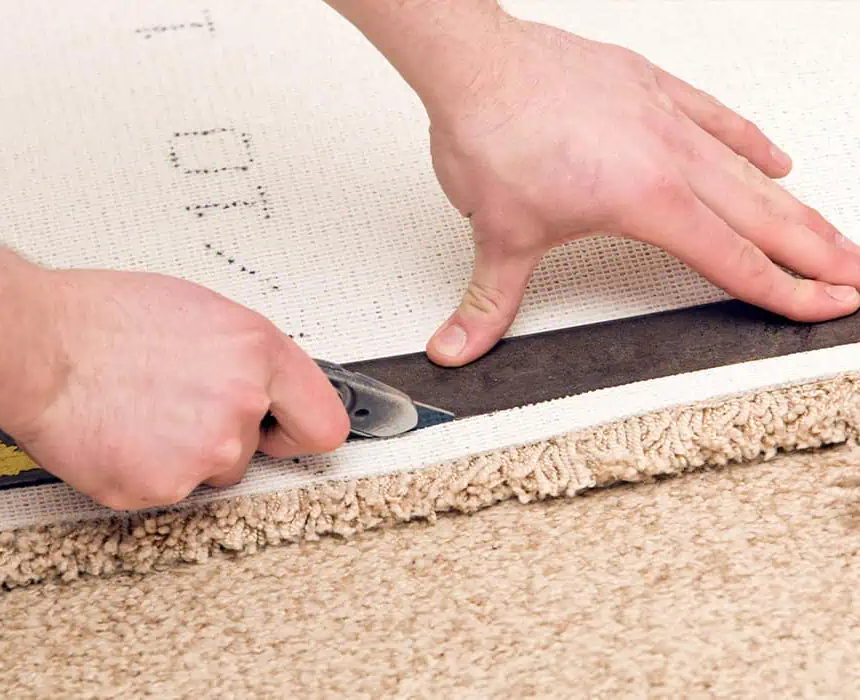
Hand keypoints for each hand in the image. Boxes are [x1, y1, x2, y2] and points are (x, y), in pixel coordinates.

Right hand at [0, 269, 349, 509]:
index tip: (286, 432)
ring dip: (180, 453)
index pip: (324, 423)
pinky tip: (118, 432)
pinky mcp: (161, 487)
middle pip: (253, 449)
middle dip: (223, 435)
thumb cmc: (100, 319)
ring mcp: (203, 452)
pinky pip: (165, 489)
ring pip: (208, 470)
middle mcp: (240, 406)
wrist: (35, 346)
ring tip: (137, 410)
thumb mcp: (198, 311)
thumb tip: (262, 384)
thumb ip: (244, 357)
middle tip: (175, 405)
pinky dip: (143, 470)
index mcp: (257, 353)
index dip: (301, 429)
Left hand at [422, 17, 859, 365]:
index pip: (731, 261)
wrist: (477, 66)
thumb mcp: (496, 236)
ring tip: (830, 233)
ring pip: (749, 171)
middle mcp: (668, 158)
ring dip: (795, 207)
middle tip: (854, 277)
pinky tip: (776, 160)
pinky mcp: (651, 87)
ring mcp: (664, 118)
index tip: (825, 306)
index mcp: (645, 201)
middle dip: (816, 255)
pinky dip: (750, 141)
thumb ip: (487, 302)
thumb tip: (459, 348)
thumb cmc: (492, 136)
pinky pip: (718, 117)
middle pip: (761, 218)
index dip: (784, 291)